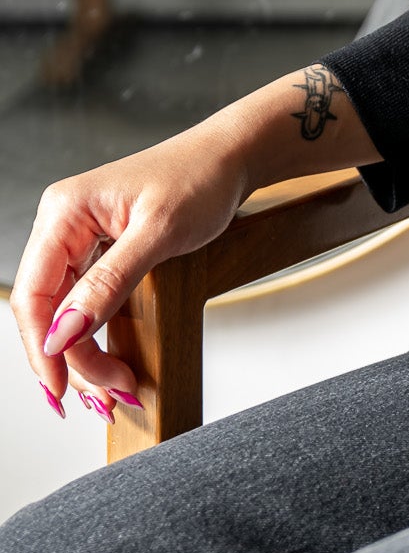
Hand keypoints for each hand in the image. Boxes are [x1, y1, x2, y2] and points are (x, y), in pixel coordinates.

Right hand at [11, 132, 250, 421]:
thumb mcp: (159, 234)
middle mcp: (64, 224)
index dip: (42, 347)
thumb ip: (108, 283)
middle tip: (109, 395)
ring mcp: (80, 237)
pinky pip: (85, 300)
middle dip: (72, 358)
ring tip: (114, 388)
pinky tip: (109, 362)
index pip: (32, 294)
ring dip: (85, 353)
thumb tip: (64, 331)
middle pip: (46, 308)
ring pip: (64, 310)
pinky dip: (97, 334)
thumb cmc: (200, 178)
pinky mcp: (101, 249)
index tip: (62, 387)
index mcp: (64, 211)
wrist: (232, 157)